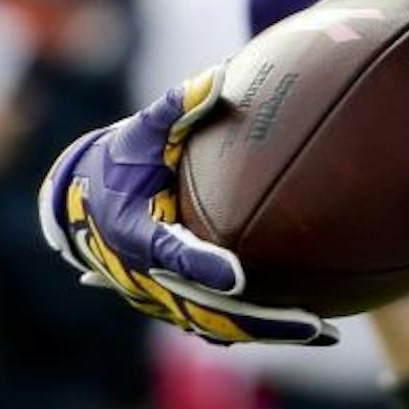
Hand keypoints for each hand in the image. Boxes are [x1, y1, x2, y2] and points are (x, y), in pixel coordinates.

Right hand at [37, 67, 336, 344]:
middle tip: (313, 322)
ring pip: (217, 325)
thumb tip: (218, 75)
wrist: (82, 204)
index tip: (239, 274)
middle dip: (258, 319)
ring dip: (268, 331)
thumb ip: (176, 108)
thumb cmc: (119, 161)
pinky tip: (310, 329)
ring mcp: (161, 296)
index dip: (202, 266)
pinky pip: (219, 323)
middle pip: (207, 308)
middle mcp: (147, 276)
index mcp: (135, 233)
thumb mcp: (139, 133)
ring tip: (325, 333)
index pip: (171, 254)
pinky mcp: (175, 302)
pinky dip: (258, 328)